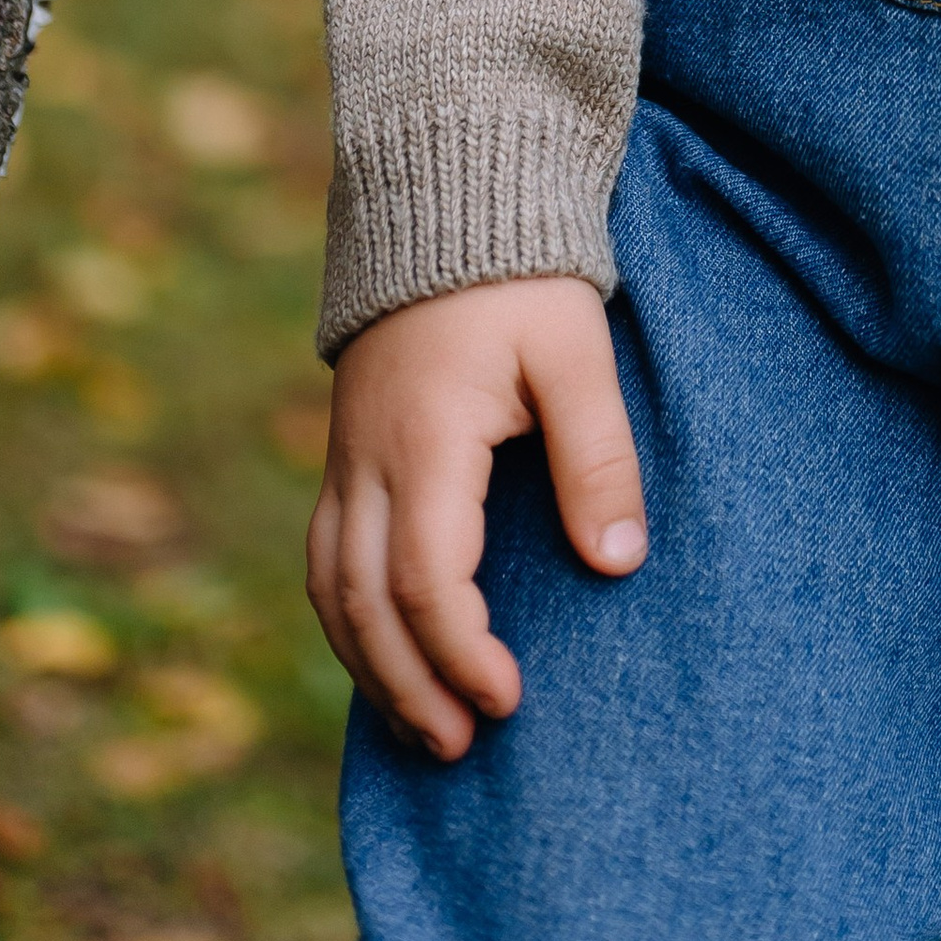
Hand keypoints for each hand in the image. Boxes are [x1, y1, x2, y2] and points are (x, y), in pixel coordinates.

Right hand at [307, 275, 644, 759]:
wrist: (447, 195)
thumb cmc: (522, 276)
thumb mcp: (576, 353)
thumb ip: (596, 456)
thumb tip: (617, 564)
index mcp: (426, 440)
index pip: (423, 580)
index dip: (461, 652)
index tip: (509, 697)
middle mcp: (367, 459)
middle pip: (363, 602)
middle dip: (408, 684)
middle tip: (462, 746)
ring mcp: (346, 456)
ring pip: (330, 587)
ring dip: (369, 664)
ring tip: (421, 727)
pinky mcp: (345, 452)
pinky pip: (323, 556)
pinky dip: (345, 619)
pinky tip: (381, 656)